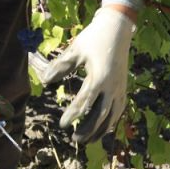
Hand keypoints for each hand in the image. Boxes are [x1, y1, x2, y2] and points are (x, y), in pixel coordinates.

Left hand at [39, 8, 134, 143]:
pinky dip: (111, 121)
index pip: (84, 102)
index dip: (72, 114)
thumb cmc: (93, 38)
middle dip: (88, 129)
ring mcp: (120, 88)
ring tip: (88, 140)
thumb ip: (61, 67)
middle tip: (75, 138)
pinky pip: (119, 109)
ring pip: (113, 116)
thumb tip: (45, 81)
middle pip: (101, 115)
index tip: (62, 124)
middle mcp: (112, 86)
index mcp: (99, 78)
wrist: (117, 28)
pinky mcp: (123, 87)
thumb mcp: (75, 50)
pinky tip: (103, 128)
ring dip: (101, 130)